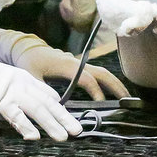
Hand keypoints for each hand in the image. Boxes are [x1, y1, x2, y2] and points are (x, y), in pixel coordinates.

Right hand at [0, 58, 82, 141]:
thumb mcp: (13, 79)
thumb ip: (29, 90)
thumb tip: (48, 101)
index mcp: (27, 80)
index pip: (49, 94)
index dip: (61, 108)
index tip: (72, 120)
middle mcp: (24, 85)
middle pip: (48, 103)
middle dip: (64, 117)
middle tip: (77, 131)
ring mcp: (13, 93)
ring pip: (37, 109)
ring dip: (51, 124)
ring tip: (63, 137)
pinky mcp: (0, 102)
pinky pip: (16, 116)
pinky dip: (26, 126)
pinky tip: (34, 137)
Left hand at [12, 41, 129, 100]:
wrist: (29, 49)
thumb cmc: (30, 63)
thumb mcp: (32, 78)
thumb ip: (43, 92)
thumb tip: (55, 108)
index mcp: (67, 66)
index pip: (86, 79)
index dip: (95, 92)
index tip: (102, 105)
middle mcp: (77, 63)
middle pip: (102, 73)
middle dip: (116, 86)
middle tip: (127, 101)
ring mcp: (81, 64)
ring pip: (103, 72)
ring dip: (116, 84)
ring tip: (127, 98)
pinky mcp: (80, 67)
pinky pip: (98, 74)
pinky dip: (109, 82)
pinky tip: (114, 93)